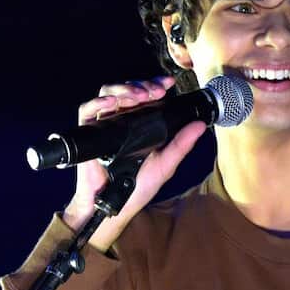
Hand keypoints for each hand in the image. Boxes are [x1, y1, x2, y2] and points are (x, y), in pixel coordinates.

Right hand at [61, 76, 205, 251]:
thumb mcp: (165, 164)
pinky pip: (88, 110)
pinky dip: (99, 103)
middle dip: (142, 85)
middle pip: (127, 90)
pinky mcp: (88, 132)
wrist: (115, 205)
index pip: (146, 96)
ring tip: (139, 96)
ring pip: (108, 94)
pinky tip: (112, 102)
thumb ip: (181, 145)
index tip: (168, 84)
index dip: (155, 84)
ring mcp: (104, 125)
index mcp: (139, 123)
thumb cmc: (138, 186)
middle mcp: (121, 120)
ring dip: (125, 90)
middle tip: (155, 92)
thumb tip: (201, 126)